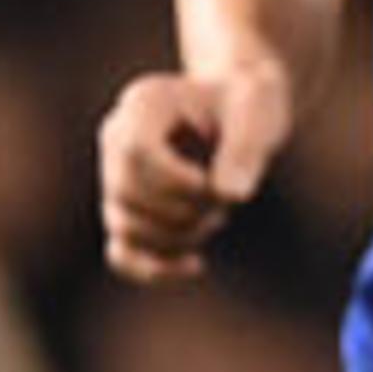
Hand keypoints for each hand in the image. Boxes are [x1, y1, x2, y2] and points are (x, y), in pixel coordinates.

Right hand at [98, 57, 291, 282]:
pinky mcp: (127, 211)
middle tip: (223, 199)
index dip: (174, 180)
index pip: (135, 151)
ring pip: (124, 227)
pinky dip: (155, 269)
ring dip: (178, 237)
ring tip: (217, 216)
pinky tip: (197, 265)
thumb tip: (230, 195)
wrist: (238, 112)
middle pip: (127, 193)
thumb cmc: (248, 104)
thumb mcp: (258, 111)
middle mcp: (116, 137)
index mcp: (143, 102)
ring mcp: (115, 176)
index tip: (211, 183)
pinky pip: (121, 254)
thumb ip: (246, 147)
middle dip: (182, 210)